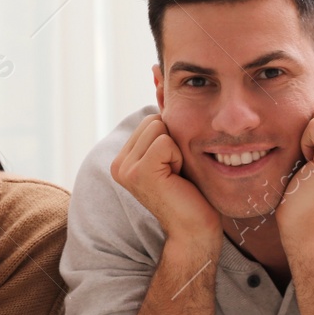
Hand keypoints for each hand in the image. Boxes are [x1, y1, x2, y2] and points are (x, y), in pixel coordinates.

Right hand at [110, 115, 219, 251]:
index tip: (172, 168)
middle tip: (175, 172)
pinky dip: (178, 157)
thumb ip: (163, 130)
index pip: (150, 120)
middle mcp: (118, 165)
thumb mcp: (172, 155)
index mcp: (123, 160)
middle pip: (153, 120)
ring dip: (176, 149)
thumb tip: (161, 86)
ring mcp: (125, 169)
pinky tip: (176, 179)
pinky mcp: (139, 173)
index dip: (171, 139)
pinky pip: (165, 141)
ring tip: (175, 175)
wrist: (195, 229)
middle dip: (173, 141)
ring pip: (159, 127)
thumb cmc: (191, 192)